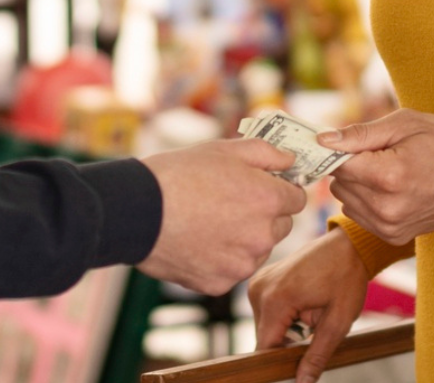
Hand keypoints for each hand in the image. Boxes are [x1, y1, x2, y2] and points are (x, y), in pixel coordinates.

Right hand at [138, 138, 307, 294]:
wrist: (136, 211)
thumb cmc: (179, 174)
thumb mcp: (225, 150)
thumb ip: (268, 153)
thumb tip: (291, 161)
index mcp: (268, 199)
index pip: (297, 199)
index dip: (280, 190)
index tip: (263, 187)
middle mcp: (261, 236)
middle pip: (280, 227)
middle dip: (264, 215)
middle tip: (230, 203)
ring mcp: (241, 263)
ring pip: (256, 250)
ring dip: (244, 239)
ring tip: (209, 222)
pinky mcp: (220, 284)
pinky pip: (231, 270)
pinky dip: (220, 259)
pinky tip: (197, 241)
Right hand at [249, 230, 369, 382]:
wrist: (348, 245)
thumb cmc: (346, 277)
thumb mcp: (337, 321)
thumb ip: (317, 355)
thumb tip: (303, 382)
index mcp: (276, 299)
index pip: (265, 347)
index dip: (279, 362)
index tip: (294, 367)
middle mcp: (260, 289)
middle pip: (265, 338)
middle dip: (288, 343)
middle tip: (315, 332)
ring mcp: (258, 282)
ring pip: (266, 326)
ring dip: (286, 330)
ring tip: (312, 314)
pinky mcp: (262, 280)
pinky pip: (267, 311)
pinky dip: (284, 317)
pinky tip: (304, 306)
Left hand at [321, 109, 433, 246]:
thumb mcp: (406, 124)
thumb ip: (360, 134)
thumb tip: (322, 140)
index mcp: (388, 176)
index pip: (336, 163)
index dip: (341, 148)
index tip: (352, 140)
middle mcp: (386, 207)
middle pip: (338, 182)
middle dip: (351, 165)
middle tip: (379, 153)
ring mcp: (391, 226)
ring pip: (345, 200)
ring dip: (357, 183)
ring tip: (388, 169)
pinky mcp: (395, 236)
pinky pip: (360, 215)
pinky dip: (367, 199)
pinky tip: (391, 187)